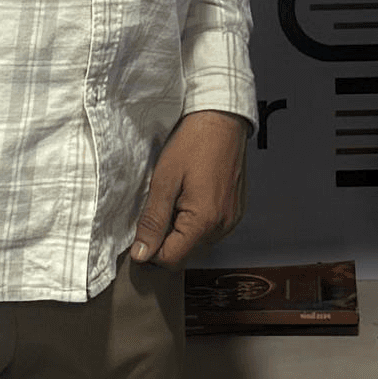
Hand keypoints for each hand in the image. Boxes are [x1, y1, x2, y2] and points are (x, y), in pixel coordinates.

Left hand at [131, 110, 249, 267]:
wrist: (222, 118)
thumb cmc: (194, 142)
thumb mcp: (164, 180)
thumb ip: (152, 221)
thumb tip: (141, 254)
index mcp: (204, 221)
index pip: (170, 259)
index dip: (151, 249)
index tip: (143, 228)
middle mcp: (223, 226)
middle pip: (185, 253)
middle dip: (167, 237)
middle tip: (161, 204)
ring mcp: (232, 219)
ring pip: (198, 243)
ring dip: (182, 229)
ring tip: (178, 196)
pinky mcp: (236, 211)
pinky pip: (211, 229)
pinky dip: (198, 220)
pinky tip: (193, 195)